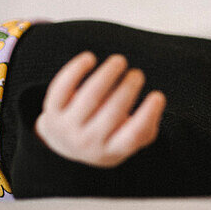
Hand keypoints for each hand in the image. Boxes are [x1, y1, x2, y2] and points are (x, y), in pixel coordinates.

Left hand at [34, 52, 165, 167]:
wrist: (62, 144)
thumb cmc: (104, 136)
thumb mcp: (123, 143)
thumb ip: (145, 131)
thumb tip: (155, 107)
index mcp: (111, 151)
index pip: (132, 137)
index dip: (148, 115)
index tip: (158, 95)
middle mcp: (88, 142)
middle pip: (112, 112)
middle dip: (128, 88)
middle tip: (137, 74)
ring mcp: (68, 127)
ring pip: (90, 97)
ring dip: (107, 75)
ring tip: (120, 61)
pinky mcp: (52, 110)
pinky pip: (62, 87)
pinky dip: (76, 70)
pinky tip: (90, 58)